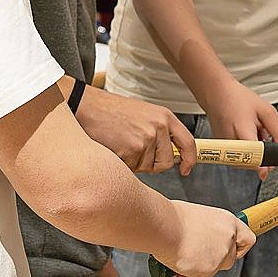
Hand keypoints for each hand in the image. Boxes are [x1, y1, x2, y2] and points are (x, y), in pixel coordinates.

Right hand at [75, 87, 196, 174]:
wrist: (87, 106)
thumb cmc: (111, 112)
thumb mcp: (143, 115)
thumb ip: (159, 132)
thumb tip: (171, 157)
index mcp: (165, 116)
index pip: (188, 141)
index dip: (190, 159)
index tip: (186, 169)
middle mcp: (159, 126)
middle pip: (166, 162)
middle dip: (150, 163)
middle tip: (132, 148)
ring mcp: (146, 138)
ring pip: (146, 167)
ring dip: (133, 162)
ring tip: (120, 143)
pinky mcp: (132, 149)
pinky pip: (131, 168)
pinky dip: (121, 163)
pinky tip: (113, 147)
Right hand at [166, 201, 255, 276]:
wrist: (163, 226)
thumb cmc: (173, 218)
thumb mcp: (198, 217)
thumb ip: (209, 230)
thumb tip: (204, 239)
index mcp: (228, 222)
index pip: (248, 239)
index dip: (240, 248)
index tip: (232, 250)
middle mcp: (228, 239)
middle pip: (230, 259)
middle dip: (216, 261)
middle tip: (199, 255)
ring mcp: (220, 255)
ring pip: (213, 270)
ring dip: (200, 267)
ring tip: (182, 256)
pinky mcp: (208, 270)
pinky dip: (187, 275)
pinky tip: (176, 265)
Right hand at [203, 83, 277, 178]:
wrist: (217, 94)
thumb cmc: (238, 99)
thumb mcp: (266, 110)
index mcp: (242, 131)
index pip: (252, 156)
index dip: (262, 166)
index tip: (266, 171)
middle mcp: (230, 143)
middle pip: (251, 163)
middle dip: (263, 156)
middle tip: (263, 137)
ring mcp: (223, 149)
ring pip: (245, 163)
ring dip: (254, 155)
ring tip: (253, 134)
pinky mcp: (221, 150)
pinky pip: (238, 158)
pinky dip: (246, 152)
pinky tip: (246, 137)